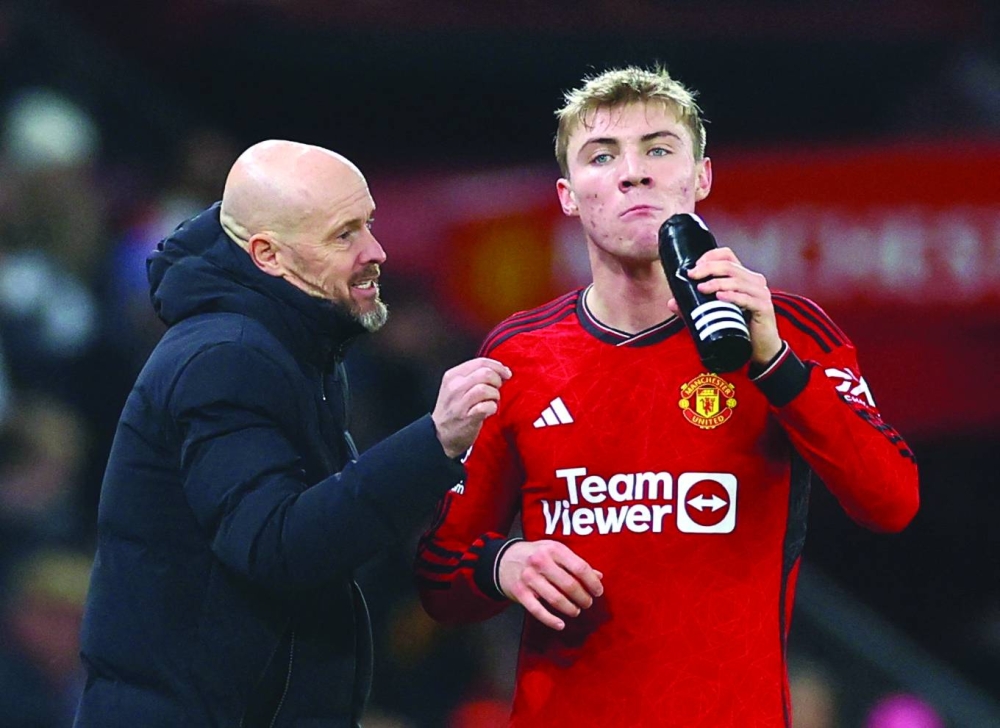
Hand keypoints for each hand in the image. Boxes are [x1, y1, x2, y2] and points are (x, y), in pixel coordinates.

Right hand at [432, 358, 511, 458]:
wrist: (439, 435)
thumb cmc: (453, 410)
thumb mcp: (457, 387)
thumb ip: (475, 376)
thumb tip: (500, 371)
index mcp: (453, 375)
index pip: (480, 362)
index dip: (498, 366)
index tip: (506, 373)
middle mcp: (455, 387)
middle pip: (485, 373)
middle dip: (498, 380)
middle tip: (498, 388)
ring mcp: (460, 403)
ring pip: (486, 389)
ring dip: (495, 395)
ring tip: (492, 401)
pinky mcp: (467, 417)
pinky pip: (486, 406)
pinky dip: (493, 408)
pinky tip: (489, 411)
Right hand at [498, 540, 603, 630]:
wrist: (503, 559)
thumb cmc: (535, 555)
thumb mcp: (555, 551)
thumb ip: (575, 563)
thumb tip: (599, 576)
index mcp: (553, 549)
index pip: (580, 567)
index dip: (592, 582)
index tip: (598, 591)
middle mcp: (541, 562)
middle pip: (570, 585)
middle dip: (583, 598)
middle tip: (587, 603)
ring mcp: (529, 578)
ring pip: (556, 599)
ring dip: (570, 608)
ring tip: (576, 610)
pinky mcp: (520, 592)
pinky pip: (538, 610)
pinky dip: (551, 620)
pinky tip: (561, 624)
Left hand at [668, 246, 781, 364]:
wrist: (761, 349)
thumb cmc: (740, 327)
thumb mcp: (716, 313)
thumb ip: (694, 307)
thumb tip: (671, 303)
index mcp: (744, 277)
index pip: (728, 256)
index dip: (711, 256)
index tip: (695, 266)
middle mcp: (754, 281)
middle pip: (730, 266)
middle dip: (708, 268)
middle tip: (692, 275)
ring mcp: (761, 293)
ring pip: (737, 280)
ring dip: (717, 283)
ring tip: (701, 288)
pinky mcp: (764, 307)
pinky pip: (747, 298)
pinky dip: (732, 296)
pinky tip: (720, 297)